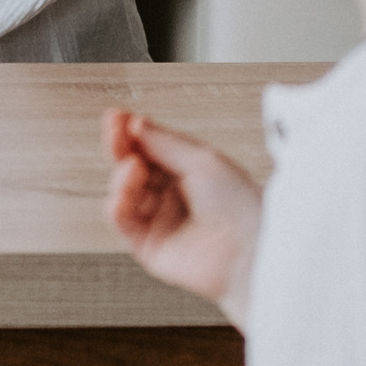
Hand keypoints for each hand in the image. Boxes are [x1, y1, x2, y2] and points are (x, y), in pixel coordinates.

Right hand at [101, 106, 262, 321]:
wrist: (250, 248)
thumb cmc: (239, 205)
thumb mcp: (203, 160)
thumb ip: (164, 143)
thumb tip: (135, 124)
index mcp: (185, 172)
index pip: (149, 148)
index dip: (131, 132)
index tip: (116, 116)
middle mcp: (169, 195)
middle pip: (132, 167)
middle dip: (121, 148)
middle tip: (114, 132)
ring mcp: (157, 220)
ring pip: (123, 193)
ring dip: (122, 177)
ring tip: (133, 167)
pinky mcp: (148, 246)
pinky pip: (123, 222)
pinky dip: (116, 206)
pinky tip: (121, 195)